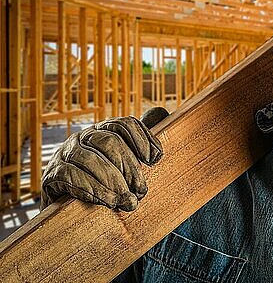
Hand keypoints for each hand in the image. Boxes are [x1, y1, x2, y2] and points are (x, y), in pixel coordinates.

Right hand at [40, 107, 168, 210]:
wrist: (68, 209)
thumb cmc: (103, 185)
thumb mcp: (123, 170)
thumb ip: (139, 157)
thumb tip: (159, 153)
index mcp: (103, 131)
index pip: (125, 124)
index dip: (142, 139)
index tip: (154, 160)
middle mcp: (84, 137)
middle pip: (110, 142)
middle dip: (129, 168)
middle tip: (141, 191)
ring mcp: (65, 153)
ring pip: (91, 159)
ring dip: (112, 182)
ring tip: (126, 201)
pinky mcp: (52, 174)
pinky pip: (70, 175)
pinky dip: (91, 188)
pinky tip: (105, 201)